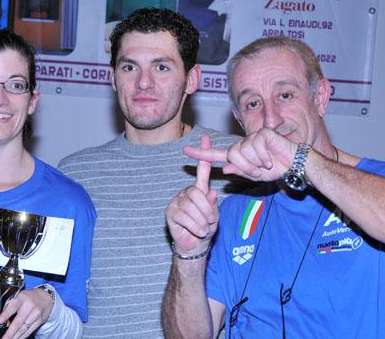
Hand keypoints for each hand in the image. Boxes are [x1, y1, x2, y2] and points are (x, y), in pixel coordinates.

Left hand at [0, 286, 53, 338]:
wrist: (45, 298)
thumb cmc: (28, 298)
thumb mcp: (18, 297)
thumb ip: (9, 307)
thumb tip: (3, 321)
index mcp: (22, 298)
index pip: (13, 306)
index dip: (6, 314)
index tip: (0, 321)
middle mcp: (30, 306)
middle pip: (18, 322)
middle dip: (10, 332)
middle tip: (4, 338)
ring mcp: (36, 314)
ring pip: (23, 329)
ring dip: (15, 337)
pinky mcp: (40, 321)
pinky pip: (29, 331)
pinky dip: (22, 336)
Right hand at [165, 135, 218, 255]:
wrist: (195, 245)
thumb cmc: (206, 228)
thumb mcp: (214, 216)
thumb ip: (213, 204)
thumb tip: (211, 192)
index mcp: (199, 190)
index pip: (201, 170)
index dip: (203, 154)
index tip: (205, 137)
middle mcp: (186, 192)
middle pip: (196, 193)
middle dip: (206, 210)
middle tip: (209, 221)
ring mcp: (177, 201)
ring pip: (191, 206)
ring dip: (201, 221)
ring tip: (202, 228)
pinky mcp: (170, 212)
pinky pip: (185, 216)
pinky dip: (195, 226)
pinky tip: (195, 231)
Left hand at [184, 128, 296, 181]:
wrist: (294, 164)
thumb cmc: (275, 169)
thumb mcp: (255, 175)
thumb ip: (240, 172)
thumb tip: (224, 168)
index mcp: (238, 155)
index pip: (216, 154)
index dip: (201, 154)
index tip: (186, 151)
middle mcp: (242, 144)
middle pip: (232, 154)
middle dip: (245, 167)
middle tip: (259, 170)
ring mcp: (252, 137)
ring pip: (243, 151)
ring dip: (256, 162)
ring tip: (267, 163)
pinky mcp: (262, 133)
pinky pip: (255, 146)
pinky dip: (264, 156)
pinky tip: (271, 157)